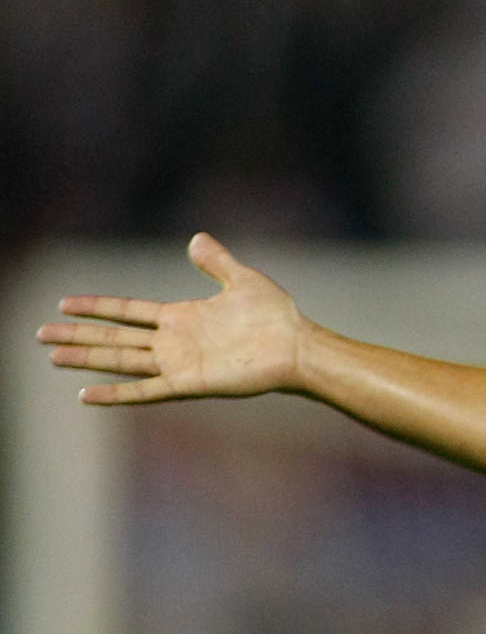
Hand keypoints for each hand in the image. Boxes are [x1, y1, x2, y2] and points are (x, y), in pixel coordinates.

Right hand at [38, 232, 307, 402]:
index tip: (64, 303)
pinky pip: (145, 390)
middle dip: (78, 334)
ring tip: (52, 356)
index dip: (97, 307)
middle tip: (40, 334)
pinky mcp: (189, 382)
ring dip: (87, 358)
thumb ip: (216, 262)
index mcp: (181, 316)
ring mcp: (178, 363)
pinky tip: (86, 394)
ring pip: (121, 360)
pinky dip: (116, 393)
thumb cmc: (275, 315)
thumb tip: (196, 238)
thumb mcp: (242, 280)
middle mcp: (172, 340)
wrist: (296, 345)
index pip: (128, 310)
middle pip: (115, 336)